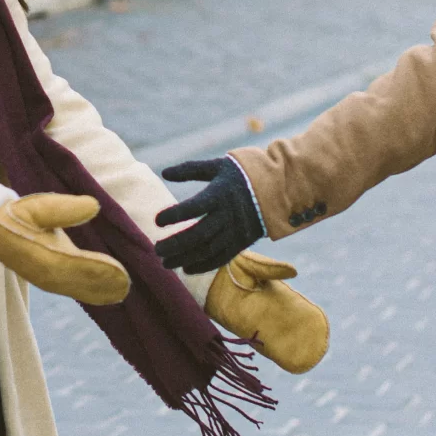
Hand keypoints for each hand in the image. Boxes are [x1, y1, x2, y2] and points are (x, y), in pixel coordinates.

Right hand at [0, 193, 130, 305]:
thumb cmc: (17, 216)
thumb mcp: (38, 206)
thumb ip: (65, 208)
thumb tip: (93, 206)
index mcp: (46, 256)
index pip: (78, 265)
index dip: (101, 270)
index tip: (122, 272)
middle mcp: (48, 274)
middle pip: (82, 282)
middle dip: (105, 284)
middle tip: (128, 286)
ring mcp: (48, 280)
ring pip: (80, 290)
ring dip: (101, 292)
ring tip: (123, 292)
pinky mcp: (49, 281)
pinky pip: (75, 291)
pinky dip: (92, 294)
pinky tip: (107, 295)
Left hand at [155, 156, 266, 274]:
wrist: (278, 189)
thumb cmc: (242, 173)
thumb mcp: (217, 166)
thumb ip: (191, 170)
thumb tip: (165, 173)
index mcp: (220, 194)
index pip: (194, 207)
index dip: (175, 215)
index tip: (157, 221)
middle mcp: (228, 215)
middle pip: (199, 234)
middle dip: (176, 244)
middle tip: (156, 249)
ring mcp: (236, 231)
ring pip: (208, 250)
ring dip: (185, 258)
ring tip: (165, 263)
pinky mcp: (242, 242)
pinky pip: (221, 258)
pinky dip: (204, 265)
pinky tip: (186, 269)